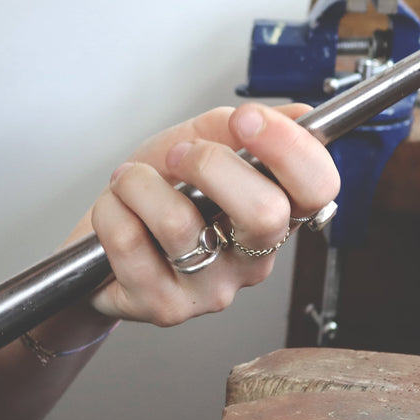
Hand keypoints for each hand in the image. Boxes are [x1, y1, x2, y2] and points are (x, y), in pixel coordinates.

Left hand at [84, 103, 339, 324]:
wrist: (102, 247)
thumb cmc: (155, 197)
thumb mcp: (192, 145)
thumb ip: (233, 129)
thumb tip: (299, 113)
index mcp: (275, 216)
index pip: (317, 188)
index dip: (288, 147)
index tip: (246, 119)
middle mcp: (252, 260)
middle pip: (263, 212)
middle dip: (209, 164)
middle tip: (176, 155)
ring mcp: (211, 290)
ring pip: (178, 223)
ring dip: (139, 184)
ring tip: (127, 181)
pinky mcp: (166, 307)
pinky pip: (130, 241)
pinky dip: (111, 210)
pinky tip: (114, 212)